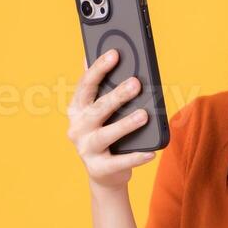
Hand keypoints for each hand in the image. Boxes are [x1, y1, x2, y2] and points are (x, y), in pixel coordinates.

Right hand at [68, 49, 155, 190]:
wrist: (104, 173)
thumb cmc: (106, 133)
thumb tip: (90, 55)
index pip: (86, 85)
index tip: (115, 54)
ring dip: (125, 125)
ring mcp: (86, 150)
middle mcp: (77, 128)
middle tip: (136, 83)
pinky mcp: (99, 169)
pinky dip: (135, 157)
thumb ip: (99, 87)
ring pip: (105, 135)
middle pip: (96, 109)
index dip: (99, 69)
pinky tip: (150, 152)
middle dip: (116, 95)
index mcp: (76, 110)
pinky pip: (119, 162)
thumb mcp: (99, 111)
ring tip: (144, 115)